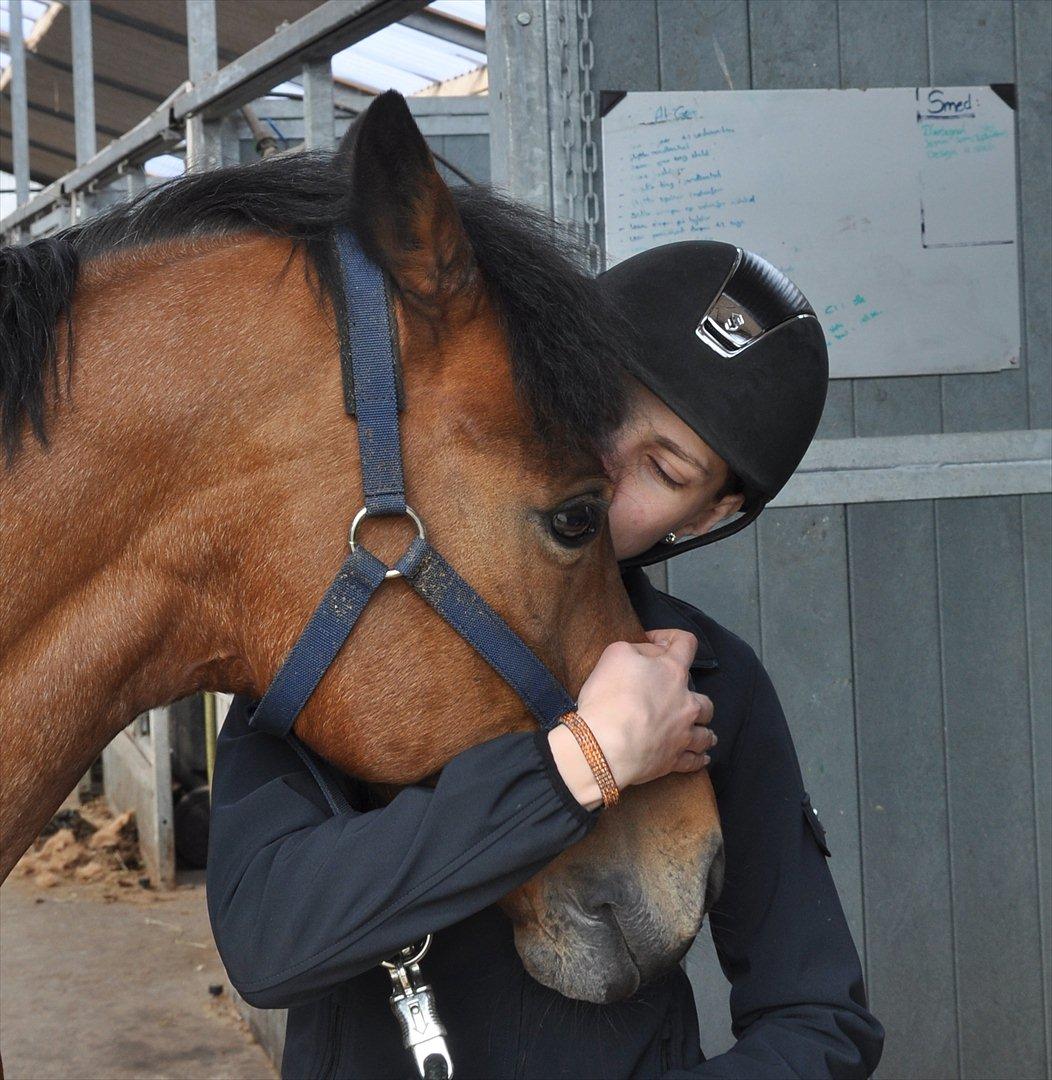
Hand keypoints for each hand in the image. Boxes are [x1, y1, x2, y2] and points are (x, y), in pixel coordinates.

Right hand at [549, 629, 715, 806]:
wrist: (604, 744)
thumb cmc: (608, 696)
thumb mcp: (616, 653)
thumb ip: (639, 649)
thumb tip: (653, 653)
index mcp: (672, 672)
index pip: (686, 643)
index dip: (672, 637)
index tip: (656, 643)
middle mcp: (686, 703)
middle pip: (704, 700)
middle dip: (694, 698)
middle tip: (680, 702)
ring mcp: (683, 734)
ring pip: (706, 733)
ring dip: (705, 731)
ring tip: (703, 733)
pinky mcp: (674, 760)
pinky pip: (695, 761)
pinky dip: (699, 758)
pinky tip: (701, 758)